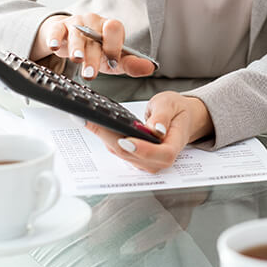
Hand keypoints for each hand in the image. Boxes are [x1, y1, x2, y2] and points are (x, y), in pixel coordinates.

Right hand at [31, 13, 155, 79]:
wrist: (72, 38)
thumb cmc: (97, 49)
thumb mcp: (114, 58)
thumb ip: (131, 64)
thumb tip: (150, 68)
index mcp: (110, 27)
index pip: (115, 30)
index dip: (114, 45)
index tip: (112, 62)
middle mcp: (94, 22)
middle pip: (94, 38)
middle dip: (93, 56)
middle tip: (91, 73)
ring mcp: (76, 23)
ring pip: (76, 35)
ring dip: (76, 48)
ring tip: (77, 59)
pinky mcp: (60, 27)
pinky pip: (56, 30)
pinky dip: (55, 38)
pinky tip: (55, 47)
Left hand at [87, 90, 213, 172]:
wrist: (178, 118)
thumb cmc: (177, 111)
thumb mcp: (171, 105)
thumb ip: (163, 116)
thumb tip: (155, 129)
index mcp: (173, 146)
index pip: (161, 155)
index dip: (143, 150)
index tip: (127, 140)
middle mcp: (158, 159)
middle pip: (133, 155)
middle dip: (111, 138)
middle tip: (92, 122)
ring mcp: (145, 161)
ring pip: (122, 153)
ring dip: (103, 138)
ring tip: (87, 120)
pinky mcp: (133, 156)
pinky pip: (117, 149)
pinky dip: (105, 137)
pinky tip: (93, 124)